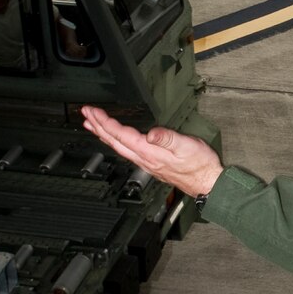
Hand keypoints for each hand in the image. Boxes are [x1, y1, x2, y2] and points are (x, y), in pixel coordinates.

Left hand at [81, 105, 221, 199]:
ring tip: (91, 124)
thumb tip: (150, 133)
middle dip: (98, 126)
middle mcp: (144, 159)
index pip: (121, 135)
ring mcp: (145, 162)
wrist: (207, 182)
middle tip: (85, 113)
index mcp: (150, 152)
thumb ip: (167, 138)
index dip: (105, 122)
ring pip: (118, 147)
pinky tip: (113, 138)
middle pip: (114, 141)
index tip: (93, 111)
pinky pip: (125, 151)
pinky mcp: (150, 163)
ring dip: (103, 134)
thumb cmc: (200, 164)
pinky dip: (114, 141)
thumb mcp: (187, 146)